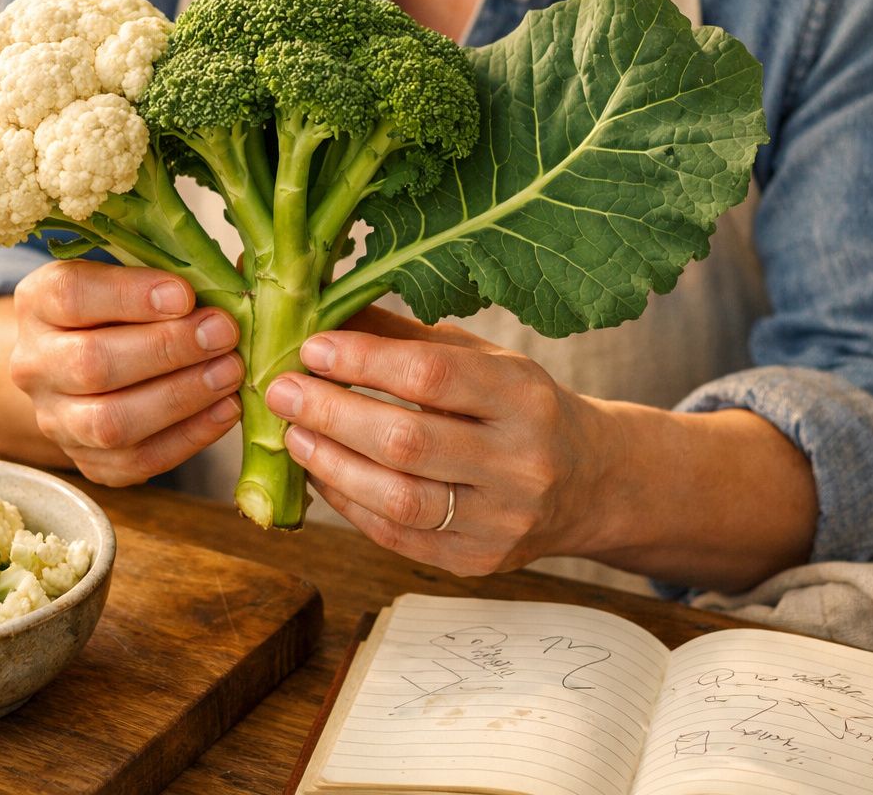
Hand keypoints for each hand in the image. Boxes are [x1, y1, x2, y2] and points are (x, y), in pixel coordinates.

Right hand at [9, 260, 243, 484]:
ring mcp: (57, 420)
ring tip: (229, 372)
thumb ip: (175, 270)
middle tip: (222, 334)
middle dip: (166, 349)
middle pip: (91, 363)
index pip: (70, 295)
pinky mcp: (89, 463)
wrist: (88, 371)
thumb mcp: (135, 277)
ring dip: (180, 396)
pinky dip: (188, 437)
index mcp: (38, 303)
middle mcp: (35, 364)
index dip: (129, 295)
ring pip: (110, 421)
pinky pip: (136, 461)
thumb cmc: (125, 311)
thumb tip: (241, 269)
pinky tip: (225, 409)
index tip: (184, 294)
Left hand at [264, 307, 610, 575]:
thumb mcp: (485, 358)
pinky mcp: (478, 562)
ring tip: (292, 434)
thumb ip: (407, 338)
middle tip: (280, 390)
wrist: (592, 483)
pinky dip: (349, 504)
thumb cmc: (524, 407)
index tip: (312, 348)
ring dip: (331, 464)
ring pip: (397, 499)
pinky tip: (322, 474)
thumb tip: (323, 309)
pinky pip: (397, 537)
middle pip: (407, 441)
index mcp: (526, 397)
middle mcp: (521, 462)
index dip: (363, 361)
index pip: (433, 376)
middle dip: (331, 413)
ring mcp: (501, 521)